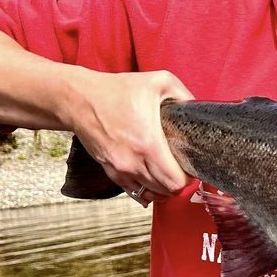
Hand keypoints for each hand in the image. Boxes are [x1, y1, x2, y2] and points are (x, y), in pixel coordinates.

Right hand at [63, 69, 193, 205]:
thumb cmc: (115, 90)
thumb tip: (198, 109)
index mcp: (148, 143)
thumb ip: (184, 95)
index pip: (175, 181)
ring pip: (150, 194)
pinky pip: (133, 192)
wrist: (78, 99)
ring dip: (162, 187)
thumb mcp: (159, 82)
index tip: (191, 166)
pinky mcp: (110, 170)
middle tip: (182, 168)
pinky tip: (152, 178)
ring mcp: (120, 168)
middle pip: (165, 191)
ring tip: (168, 173)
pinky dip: (146, 189)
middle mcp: (132, 162)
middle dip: (178, 182)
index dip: (189, 177)